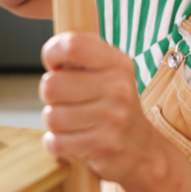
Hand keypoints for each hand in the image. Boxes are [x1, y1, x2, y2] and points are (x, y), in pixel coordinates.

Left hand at [39, 31, 160, 184]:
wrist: (140, 146)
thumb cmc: (112, 103)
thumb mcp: (107, 70)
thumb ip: (79, 54)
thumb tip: (51, 55)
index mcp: (118, 63)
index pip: (73, 45)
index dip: (52, 53)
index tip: (55, 65)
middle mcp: (119, 88)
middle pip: (51, 85)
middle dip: (50, 95)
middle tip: (66, 99)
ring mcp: (113, 119)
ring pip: (51, 116)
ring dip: (54, 121)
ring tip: (72, 120)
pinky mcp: (104, 146)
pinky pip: (56, 142)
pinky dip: (56, 142)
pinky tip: (72, 137)